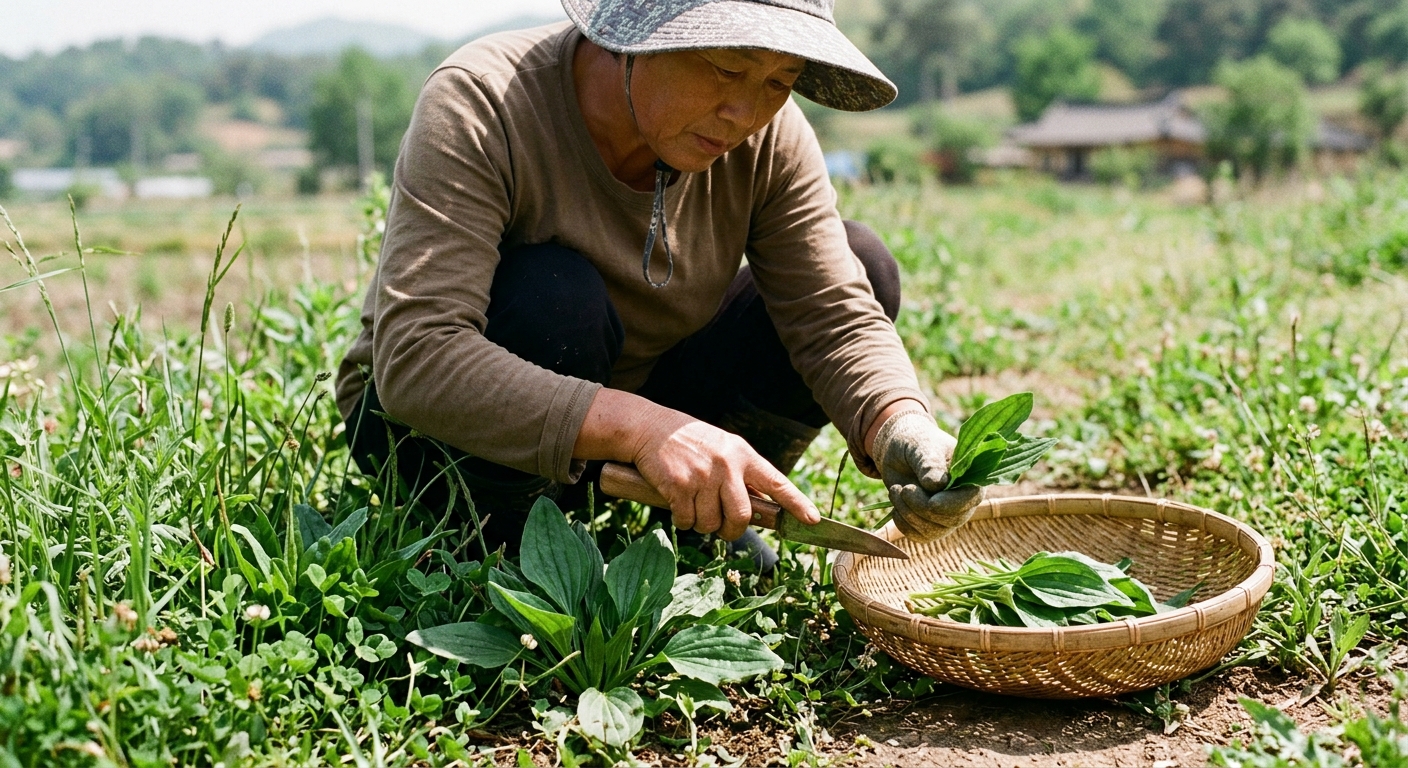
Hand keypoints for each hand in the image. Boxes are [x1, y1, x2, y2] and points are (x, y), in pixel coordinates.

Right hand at [631, 410, 819, 540]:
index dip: (797, 503)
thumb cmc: (691, 443)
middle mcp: (727, 465)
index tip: (813, 520)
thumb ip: (742, 474)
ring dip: (702, 525)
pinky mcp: (679, 486)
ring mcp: (703, 476)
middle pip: (742, 516)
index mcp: (743, 454)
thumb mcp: (724, 449)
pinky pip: (687, 521)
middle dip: (732, 531)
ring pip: (712, 523)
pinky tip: (677, 504)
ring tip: (694, 508)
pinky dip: (682, 521)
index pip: (777, 483)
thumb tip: (760, 508)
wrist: (650, 428)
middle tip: (723, 529)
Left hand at [871, 410, 983, 541]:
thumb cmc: (915, 442)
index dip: (951, 505)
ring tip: (896, 490)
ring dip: (909, 514)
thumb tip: (937, 485)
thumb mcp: (921, 446)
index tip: (931, 502)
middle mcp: (963, 500)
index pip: (971, 498)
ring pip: (933, 531)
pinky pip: (919, 536)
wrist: (899, 450)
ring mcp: (947, 515)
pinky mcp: (929, 524)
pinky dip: (903, 523)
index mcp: (970, 476)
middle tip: (903, 489)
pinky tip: (896, 504)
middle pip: (951, 519)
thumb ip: (929, 463)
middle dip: (922, 507)